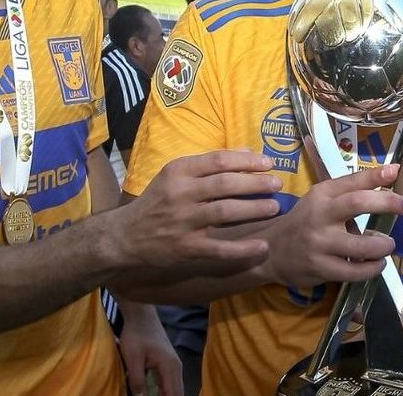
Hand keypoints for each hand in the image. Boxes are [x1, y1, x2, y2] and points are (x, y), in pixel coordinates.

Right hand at [114, 150, 281, 268]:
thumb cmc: (158, 201)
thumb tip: (248, 153)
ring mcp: (183, 222)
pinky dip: (243, 248)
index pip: (218, 160)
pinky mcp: (186, 247)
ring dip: (254, 209)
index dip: (247, 161)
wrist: (126, 235)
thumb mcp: (175, 175)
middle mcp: (180, 194)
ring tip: (274, 207)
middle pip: (225, 184)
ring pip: (225, 212)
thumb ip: (208, 164)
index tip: (268, 163)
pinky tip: (262, 246)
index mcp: (178, 171)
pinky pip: (220, 248)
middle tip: (277, 184)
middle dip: (256, 183)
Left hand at [118, 303, 182, 395]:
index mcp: (170, 367)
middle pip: (177, 394)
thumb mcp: (133, 358)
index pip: (173, 395)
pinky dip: (164, 394)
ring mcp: (173, 366)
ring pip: (174, 390)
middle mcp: (176, 368)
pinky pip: (169, 385)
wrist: (141, 315)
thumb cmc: (137, 334)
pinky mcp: (167, 365)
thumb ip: (137, 381)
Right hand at [264, 164, 402, 286]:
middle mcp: (319, 215)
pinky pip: (356, 271)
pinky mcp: (321, 268)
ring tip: (387, 245)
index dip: (375, 175)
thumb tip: (392, 172)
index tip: (396, 171)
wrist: (271, 250)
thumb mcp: (321, 200)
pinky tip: (377, 264)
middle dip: (387, 203)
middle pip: (357, 203)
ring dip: (383, 246)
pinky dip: (373, 268)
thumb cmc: (305, 222)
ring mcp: (319, 243)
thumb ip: (352, 188)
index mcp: (321, 195)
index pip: (351, 181)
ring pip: (363, 245)